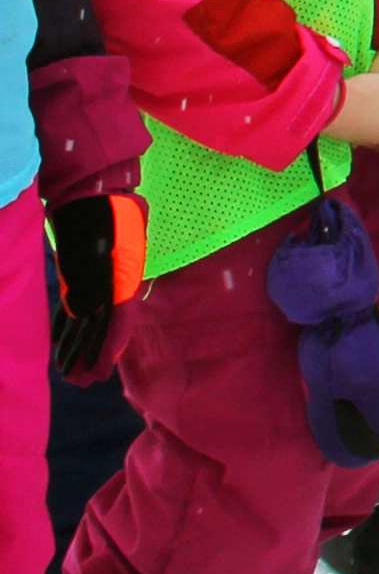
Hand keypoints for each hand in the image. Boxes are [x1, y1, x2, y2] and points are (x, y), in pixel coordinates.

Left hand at [49, 193, 142, 380]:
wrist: (91, 191)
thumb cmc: (101, 213)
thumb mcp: (102, 245)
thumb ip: (93, 279)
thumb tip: (82, 312)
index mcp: (122, 277)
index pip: (120, 320)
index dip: (110, 347)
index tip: (99, 372)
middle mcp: (111, 284)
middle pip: (103, 327)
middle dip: (93, 355)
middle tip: (82, 382)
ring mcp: (96, 282)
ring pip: (88, 322)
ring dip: (79, 347)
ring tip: (69, 374)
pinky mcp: (80, 279)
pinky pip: (75, 310)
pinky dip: (69, 330)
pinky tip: (62, 346)